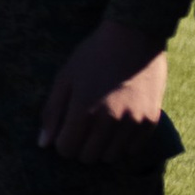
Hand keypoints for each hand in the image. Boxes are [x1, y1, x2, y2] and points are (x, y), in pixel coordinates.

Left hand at [37, 14, 170, 166]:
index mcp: (84, 110)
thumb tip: (44, 144)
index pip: (66, 150)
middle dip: (80, 146)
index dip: (62, 142)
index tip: (65, 130)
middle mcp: (110, 121)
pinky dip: (123, 143)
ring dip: (101, 147)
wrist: (134, 37)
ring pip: (110, 157)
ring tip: (100, 124)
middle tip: (83, 127)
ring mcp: (133, 123)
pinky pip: (132, 150)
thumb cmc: (93, 56)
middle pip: (88, 157)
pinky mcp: (151, 121)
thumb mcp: (65, 78)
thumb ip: (52, 112)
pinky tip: (119, 124)